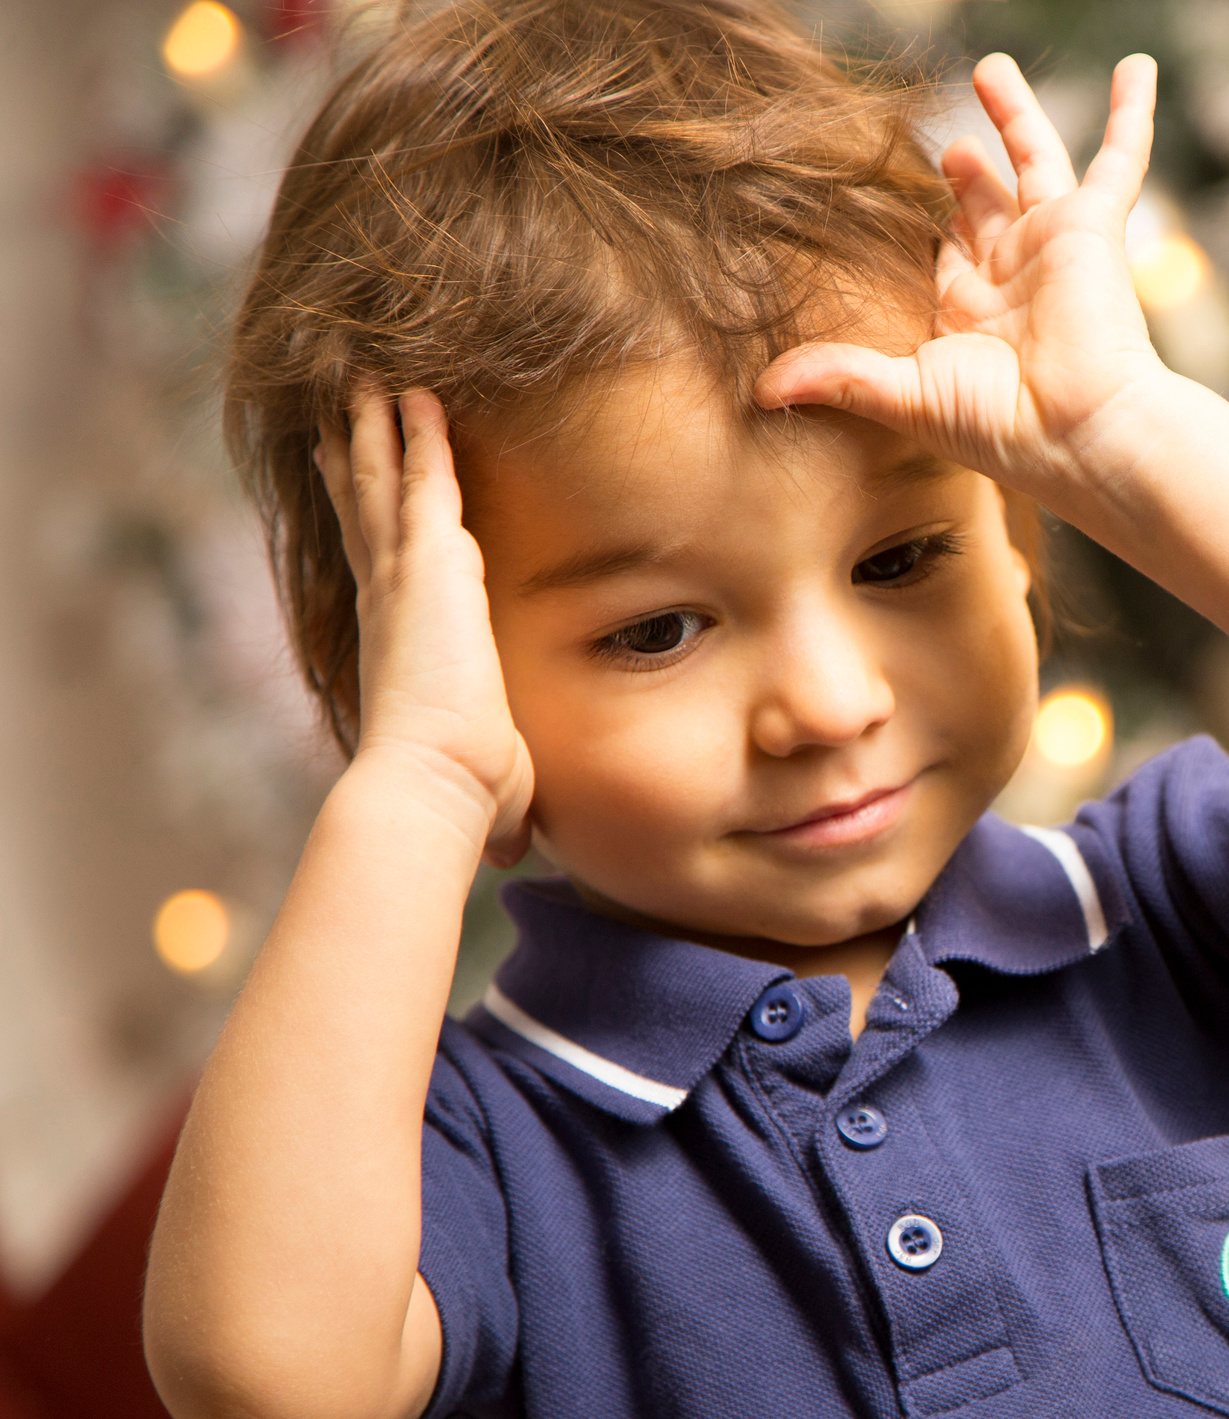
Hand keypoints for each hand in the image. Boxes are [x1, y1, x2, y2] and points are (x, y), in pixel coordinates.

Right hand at [315, 389, 534, 863]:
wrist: (433, 786)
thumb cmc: (460, 799)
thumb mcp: (491, 786)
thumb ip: (497, 806)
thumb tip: (510, 854)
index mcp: (403, 641)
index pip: (382, 568)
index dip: (367, 526)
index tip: (354, 493)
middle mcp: (391, 601)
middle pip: (365, 510)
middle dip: (356, 458)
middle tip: (339, 410)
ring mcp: (403, 577)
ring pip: (385, 482)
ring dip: (378, 428)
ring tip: (370, 375)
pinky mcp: (428, 563)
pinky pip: (423, 478)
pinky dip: (418, 434)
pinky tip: (417, 390)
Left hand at [754, 54, 1169, 506]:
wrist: (1081, 431)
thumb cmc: (1003, 428)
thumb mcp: (906, 396)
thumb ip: (840, 377)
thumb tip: (761, 390)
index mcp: (970, 314)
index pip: (942, 255)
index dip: (924, 229)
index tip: (893, 202)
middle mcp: (1013, 274)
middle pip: (982, 203)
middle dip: (965, 173)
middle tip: (947, 147)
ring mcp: (1054, 244)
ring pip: (1032, 160)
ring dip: (1016, 115)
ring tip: (991, 70)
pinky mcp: (1092, 226)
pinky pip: (1118, 159)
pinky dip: (1130, 114)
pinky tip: (1137, 70)